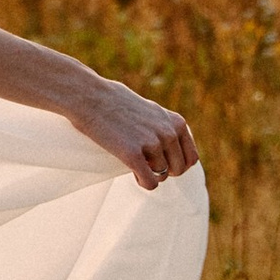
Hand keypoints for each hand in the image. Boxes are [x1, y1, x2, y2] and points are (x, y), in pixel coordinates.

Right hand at [76, 79, 199, 190]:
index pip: (191, 157)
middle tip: (148, 166)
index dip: (177, 163)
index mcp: (176, 122)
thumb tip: (169, 141)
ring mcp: (152, 143)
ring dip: (150, 175)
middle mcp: (168, 133)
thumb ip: (164, 125)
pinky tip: (134, 176)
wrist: (89, 96)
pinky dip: (144, 183)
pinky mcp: (133, 154)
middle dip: (165, 171)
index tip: (162, 162)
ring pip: (162, 176)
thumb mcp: (150, 109)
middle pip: (179, 169)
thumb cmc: (114, 100)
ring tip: (136, 166)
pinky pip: (149, 182)